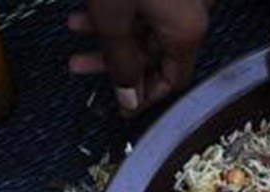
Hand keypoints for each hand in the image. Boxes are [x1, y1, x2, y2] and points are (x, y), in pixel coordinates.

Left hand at [68, 0, 210, 115]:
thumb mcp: (113, 19)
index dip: (145, 96)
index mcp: (187, 31)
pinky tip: (90, 7)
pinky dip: (121, 11)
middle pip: (156, 54)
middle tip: (83, 65)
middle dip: (115, 60)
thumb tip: (128, 98)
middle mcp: (193, 14)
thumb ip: (121, 63)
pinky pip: (149, 6)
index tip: (123, 104)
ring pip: (147, 28)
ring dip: (110, 33)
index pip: (174, 81)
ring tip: (77, 28)